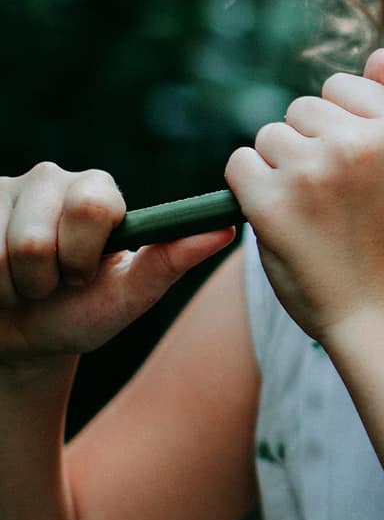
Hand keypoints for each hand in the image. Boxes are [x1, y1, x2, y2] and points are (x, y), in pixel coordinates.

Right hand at [0, 162, 234, 375]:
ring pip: (0, 251)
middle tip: (53, 282)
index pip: (92, 208)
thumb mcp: (128, 296)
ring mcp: (4, 191)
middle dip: (44, 275)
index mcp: (98, 193)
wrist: (18, 340)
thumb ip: (171, 261)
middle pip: (36, 236)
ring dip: (10, 286)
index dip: (82, 254)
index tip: (82, 276)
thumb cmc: (79, 314)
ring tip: (23, 284)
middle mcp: (50, 180)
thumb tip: (226, 229)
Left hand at [224, 49, 383, 342]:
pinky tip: (279, 218)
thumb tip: (380, 53)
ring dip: (277, 169)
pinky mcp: (271, 203)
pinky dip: (249, 189)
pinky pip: (239, 165)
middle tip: (331, 198)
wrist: (383, 314)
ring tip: (309, 212)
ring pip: (268, 136)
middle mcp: (357, 145)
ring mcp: (312, 174)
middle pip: (301, 109)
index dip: (338, 126)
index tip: (350, 167)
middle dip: (307, 146)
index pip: (341, 87)